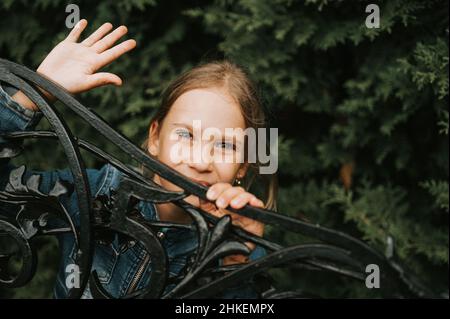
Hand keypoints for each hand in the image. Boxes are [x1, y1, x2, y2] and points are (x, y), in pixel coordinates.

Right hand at [13, 19, 135, 109]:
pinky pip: (74, 35)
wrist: (47, 84)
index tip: (134, 42)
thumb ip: (102, 79)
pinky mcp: (66, 47)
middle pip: (105, 43)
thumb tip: (120, 82)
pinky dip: (79, 28)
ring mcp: (78, 51)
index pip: (112, 53)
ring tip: (110, 25)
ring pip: (93, 38)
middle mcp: (89, 56)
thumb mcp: (86, 83)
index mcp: (95, 64)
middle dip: (115, 36)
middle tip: (125, 28)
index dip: (123, 47)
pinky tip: (84, 22)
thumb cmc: (67, 86)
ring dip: (101, 31)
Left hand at [203, 183, 264, 265]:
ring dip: (238, 198)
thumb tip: (200, 193)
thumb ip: (205, 206)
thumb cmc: (221, 236)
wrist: (229, 253)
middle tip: (220, 203)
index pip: (222, 188)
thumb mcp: (210, 219)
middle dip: (226, 194)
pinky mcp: (257, 216)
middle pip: (234, 189)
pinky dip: (254, 202)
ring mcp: (246, 208)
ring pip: (245, 195)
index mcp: (224, 201)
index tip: (210, 195)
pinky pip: (258, 204)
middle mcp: (235, 202)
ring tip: (233, 205)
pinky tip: (249, 204)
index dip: (217, 189)